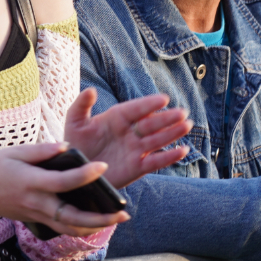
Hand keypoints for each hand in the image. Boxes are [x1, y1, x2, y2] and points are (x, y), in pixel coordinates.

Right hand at [0, 142, 130, 237]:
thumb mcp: (13, 152)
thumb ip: (41, 150)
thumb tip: (67, 147)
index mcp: (32, 183)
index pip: (63, 181)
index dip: (84, 175)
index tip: (102, 165)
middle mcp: (38, 203)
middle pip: (73, 216)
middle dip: (100, 218)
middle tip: (123, 213)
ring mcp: (39, 215)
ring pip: (72, 228)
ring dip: (97, 226)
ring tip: (118, 218)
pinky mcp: (40, 221)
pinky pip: (65, 227)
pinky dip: (84, 227)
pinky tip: (100, 220)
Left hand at [65, 89, 190, 187]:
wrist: (75, 171)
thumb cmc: (75, 144)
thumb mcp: (74, 123)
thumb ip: (81, 106)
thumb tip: (91, 89)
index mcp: (116, 118)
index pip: (136, 109)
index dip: (149, 104)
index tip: (163, 99)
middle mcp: (129, 132)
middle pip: (151, 124)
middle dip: (167, 118)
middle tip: (182, 112)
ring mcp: (134, 150)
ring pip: (157, 140)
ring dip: (172, 133)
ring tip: (187, 125)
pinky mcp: (137, 167)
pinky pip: (155, 161)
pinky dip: (169, 157)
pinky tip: (182, 151)